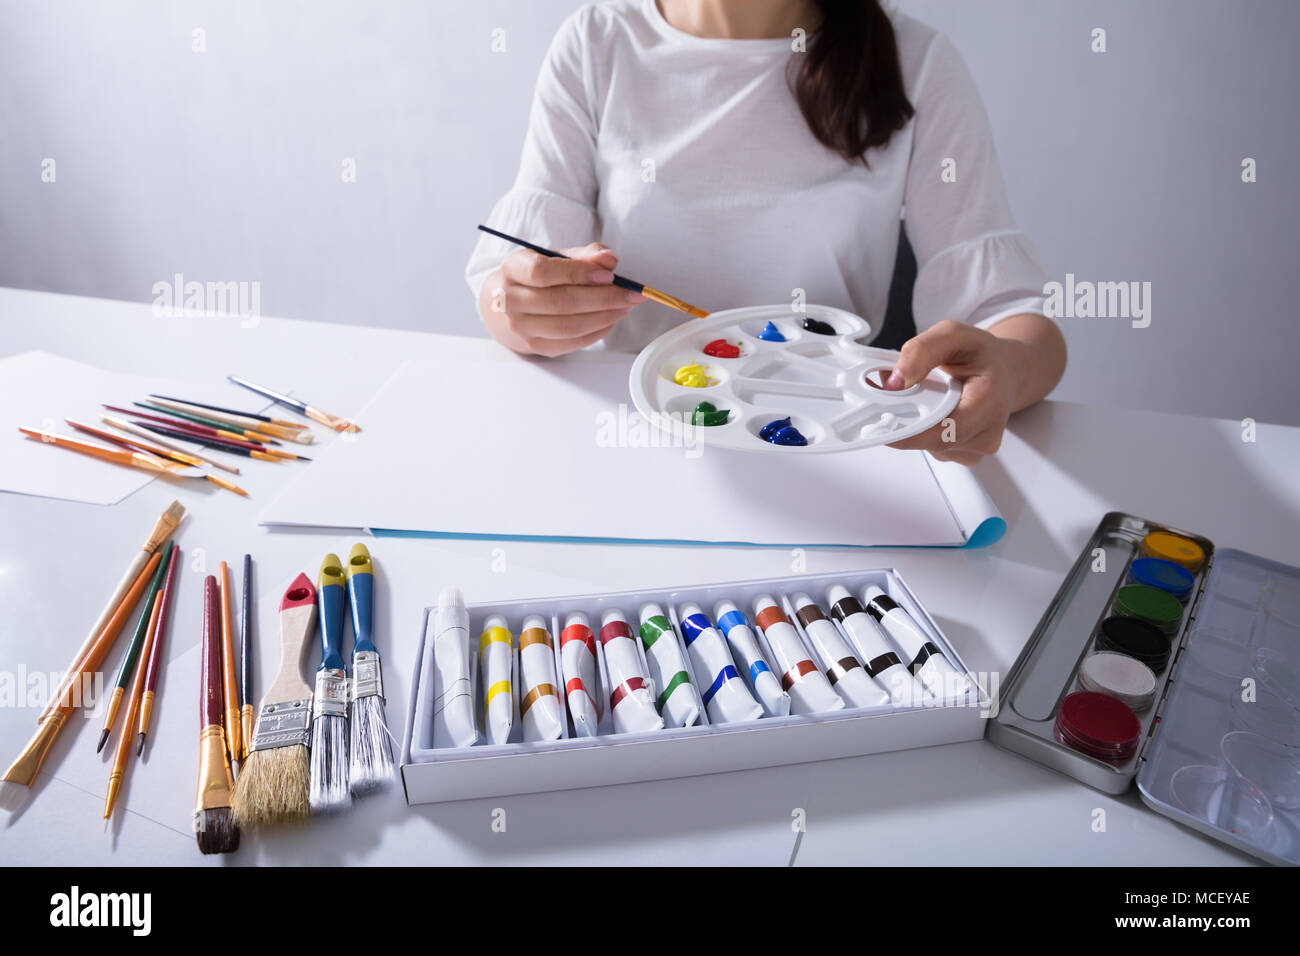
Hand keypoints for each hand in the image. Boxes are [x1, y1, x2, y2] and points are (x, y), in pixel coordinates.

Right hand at [480, 242, 644, 356]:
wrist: (514, 303)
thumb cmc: (540, 276)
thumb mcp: (558, 257)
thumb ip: (585, 256)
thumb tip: (609, 259)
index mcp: (513, 268)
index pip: (542, 272)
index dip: (577, 273)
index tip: (608, 274)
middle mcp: (510, 299)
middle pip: (560, 302)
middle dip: (602, 298)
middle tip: (630, 294)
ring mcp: (521, 326)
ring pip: (568, 326)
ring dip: (604, 317)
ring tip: (625, 307)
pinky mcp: (535, 346)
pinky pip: (571, 342)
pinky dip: (596, 332)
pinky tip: (610, 320)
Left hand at [885, 319, 1028, 464]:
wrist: (1003, 372)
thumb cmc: (981, 355)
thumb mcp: (953, 334)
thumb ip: (922, 351)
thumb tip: (895, 382)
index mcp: (989, 401)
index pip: (946, 429)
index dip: (909, 430)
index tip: (881, 422)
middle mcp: (987, 432)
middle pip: (932, 440)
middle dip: (903, 421)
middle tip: (884, 401)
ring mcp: (975, 448)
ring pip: (928, 446)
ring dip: (912, 425)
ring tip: (916, 399)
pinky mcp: (964, 454)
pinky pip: (932, 448)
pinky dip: (921, 431)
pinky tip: (927, 411)